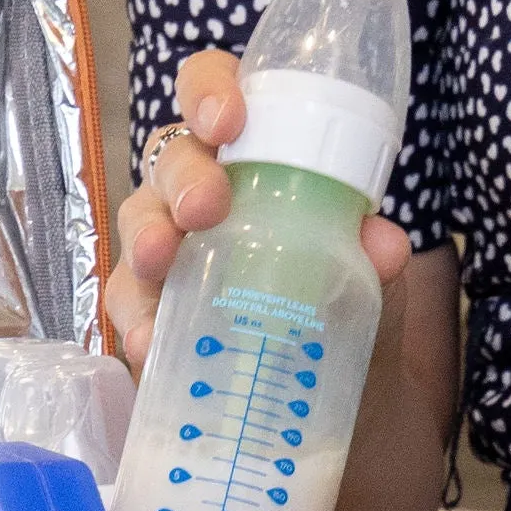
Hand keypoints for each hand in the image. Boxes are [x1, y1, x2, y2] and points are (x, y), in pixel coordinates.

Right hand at [104, 47, 413, 369]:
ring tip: (162, 260)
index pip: (220, 97)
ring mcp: (174, 254)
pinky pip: (127, 303)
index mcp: (259, 162)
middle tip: (206, 207)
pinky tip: (149, 338)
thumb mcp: (376, 293)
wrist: (354, 421)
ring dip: (147, 234)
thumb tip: (383, 243)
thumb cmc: (355, 324)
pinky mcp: (152, 315)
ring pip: (139, 220)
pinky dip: (136, 317)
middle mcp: (206, 195)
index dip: (211, 89)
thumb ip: (379, 264)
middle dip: (183, 174)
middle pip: (172, 157)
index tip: (229, 120)